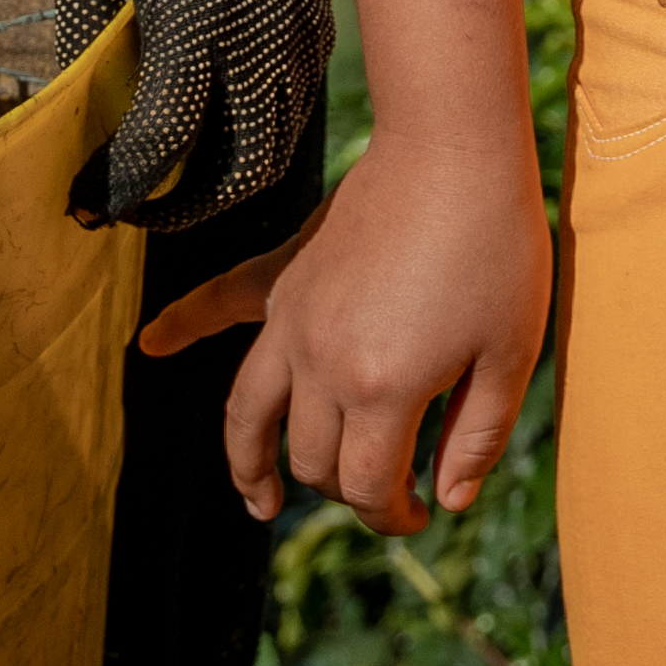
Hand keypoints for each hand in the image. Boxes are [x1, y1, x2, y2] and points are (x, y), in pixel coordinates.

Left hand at [48, 0, 338, 232]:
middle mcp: (260, 38)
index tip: (86, 204)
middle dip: (185, 209)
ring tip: (176, 186)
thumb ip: (80, 29)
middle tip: (136, 211)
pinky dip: (260, 144)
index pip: (164, 139)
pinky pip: (297, 112)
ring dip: (228, 184)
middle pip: (241, 167)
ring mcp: (300, 36)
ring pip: (280, 148)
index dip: (120, 186)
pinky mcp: (319, 27)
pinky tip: (219, 137)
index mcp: (196, 17)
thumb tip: (67, 112)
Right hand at [220, 126, 552, 532]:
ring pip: (250, 416)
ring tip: (260, 501)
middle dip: (347, 491)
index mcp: (383, 390)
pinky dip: (184, 323)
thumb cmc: (498, 248)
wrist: (455, 150)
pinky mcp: (288, 280)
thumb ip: (479, 436)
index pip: (369, 486)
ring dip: (249, 465)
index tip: (422, 513)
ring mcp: (294, 321)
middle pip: (314, 461)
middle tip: (388, 493)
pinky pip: (223, 304)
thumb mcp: (513, 352)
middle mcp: (323, 365)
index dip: (395, 515)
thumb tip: (448, 501)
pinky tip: (152, 342)